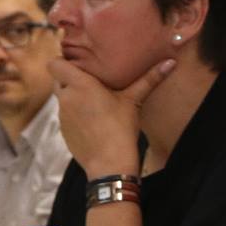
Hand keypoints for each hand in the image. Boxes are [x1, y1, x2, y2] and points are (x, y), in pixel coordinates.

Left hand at [50, 55, 173, 174]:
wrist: (109, 163)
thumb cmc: (121, 128)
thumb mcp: (134, 101)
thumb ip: (150, 79)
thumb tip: (171, 62)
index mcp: (80, 84)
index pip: (54, 64)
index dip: (62, 62)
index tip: (78, 64)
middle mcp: (66, 98)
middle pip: (59, 80)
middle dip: (70, 80)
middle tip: (91, 82)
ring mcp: (62, 116)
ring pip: (63, 99)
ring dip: (74, 98)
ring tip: (95, 103)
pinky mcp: (63, 131)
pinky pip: (66, 116)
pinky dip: (76, 116)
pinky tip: (94, 122)